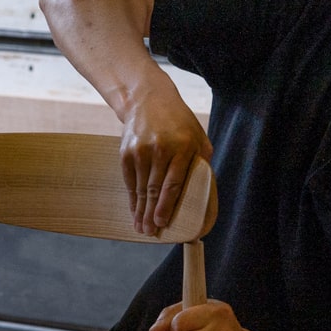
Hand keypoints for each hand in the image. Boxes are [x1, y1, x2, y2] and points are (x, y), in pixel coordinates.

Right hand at [120, 98, 211, 234]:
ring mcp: (140, 150)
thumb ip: (202, 161)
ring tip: (141, 227)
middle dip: (151, 214)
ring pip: (139, 187)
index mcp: (183, 147)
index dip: (166, 205)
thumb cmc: (179, 122)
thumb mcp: (198, 136)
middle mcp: (160, 149)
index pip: (173, 182)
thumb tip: (204, 190)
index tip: (162, 222)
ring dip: (140, 210)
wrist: (148, 98)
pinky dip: (132, 197)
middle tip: (150, 232)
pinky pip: (129, 180)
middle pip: (153, 189)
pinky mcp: (126, 152)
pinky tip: (134, 210)